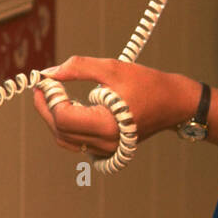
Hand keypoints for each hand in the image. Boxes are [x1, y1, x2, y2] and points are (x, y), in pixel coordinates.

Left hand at [32, 56, 198, 157]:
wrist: (174, 103)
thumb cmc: (147, 83)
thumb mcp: (113, 68)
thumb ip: (78, 68)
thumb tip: (48, 72)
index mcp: (107, 126)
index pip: (63, 117)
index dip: (48, 98)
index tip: (43, 80)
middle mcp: (105, 143)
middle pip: (60, 131)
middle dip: (46, 107)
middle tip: (43, 85)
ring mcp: (106, 150)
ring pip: (65, 139)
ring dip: (54, 117)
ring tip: (54, 93)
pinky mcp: (106, 149)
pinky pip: (77, 142)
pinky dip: (68, 125)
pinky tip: (70, 105)